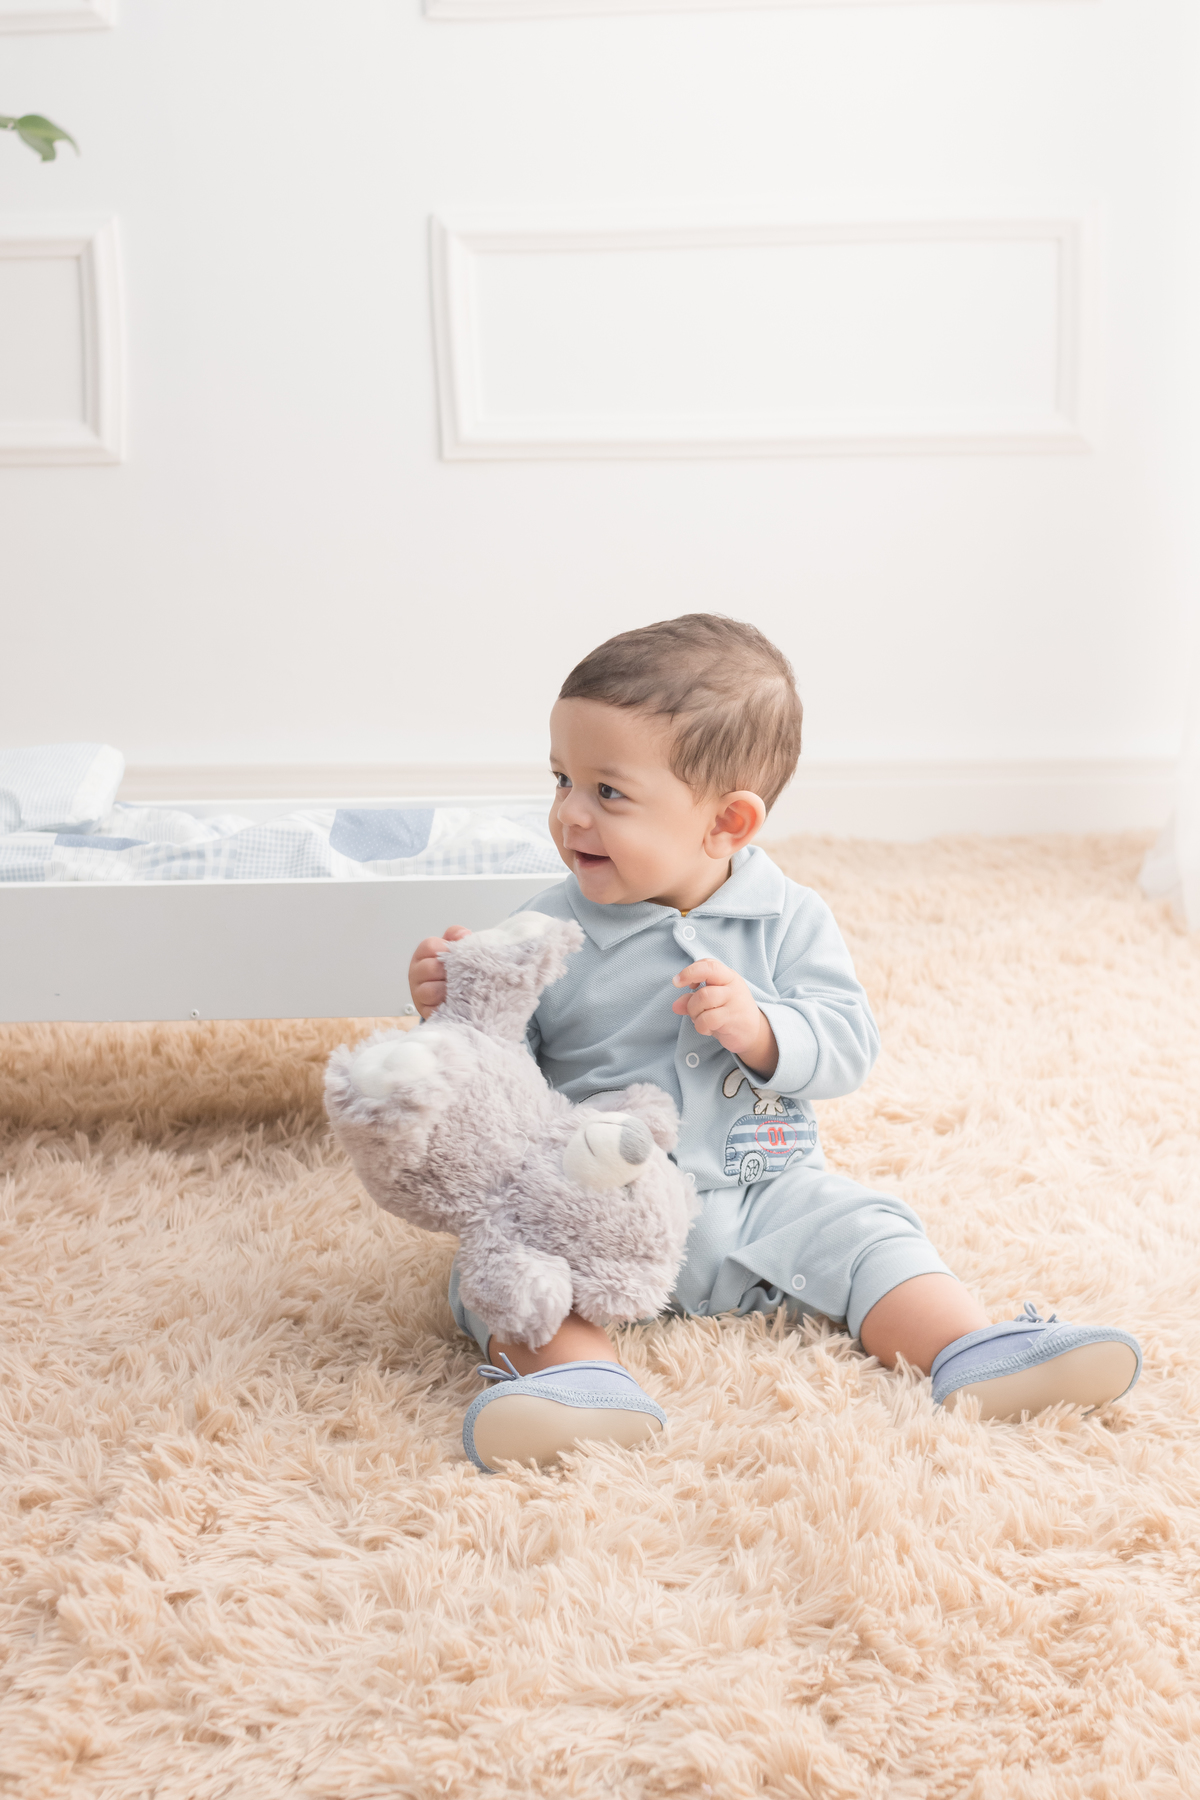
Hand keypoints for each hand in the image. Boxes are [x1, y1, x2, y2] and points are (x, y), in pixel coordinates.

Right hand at [409, 925, 470, 1017]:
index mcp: (422, 954)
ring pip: (431, 991)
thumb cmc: (451, 969)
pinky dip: (448, 1006)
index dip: (447, 949)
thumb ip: (457, 935)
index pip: (430, 946)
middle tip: (464, 973)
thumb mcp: (453, 948)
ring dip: (450, 990)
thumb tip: (464, 935)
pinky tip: (458, 1003)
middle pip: (429, 968)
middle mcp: (417, 973)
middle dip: (449, 971)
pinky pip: (434, 1010)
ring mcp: (418, 993)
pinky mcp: (425, 1010)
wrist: (451, 994)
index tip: (459, 954)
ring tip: (462, 989)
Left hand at [672, 958, 777, 1078]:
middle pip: (703, 988)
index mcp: (727, 976)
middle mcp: (732, 986)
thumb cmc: (728, 1012)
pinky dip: (701, 1026)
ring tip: (701, 1020)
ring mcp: (735, 1001)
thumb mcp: (710, 1002)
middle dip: (691, 1003)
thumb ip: (692, 999)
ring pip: (704, 999)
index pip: (708, 964)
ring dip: (695, 1013)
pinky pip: (708, 1019)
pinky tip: (709, 1029)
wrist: (754, 1031)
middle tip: (693, 1011)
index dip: (690, 971)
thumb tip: (675, 1006)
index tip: (678, 983)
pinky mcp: (734, 1018)